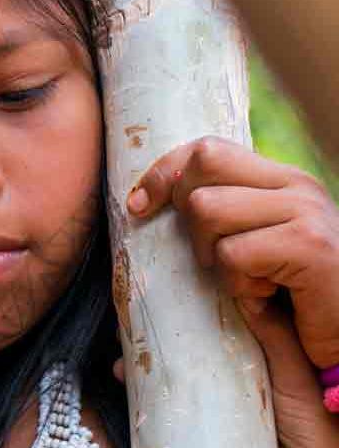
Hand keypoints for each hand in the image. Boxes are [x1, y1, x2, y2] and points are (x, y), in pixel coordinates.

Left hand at [128, 136, 338, 366]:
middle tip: (217, 258)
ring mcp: (306, 210)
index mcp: (281, 179)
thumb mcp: (254, 245)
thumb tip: (141, 200)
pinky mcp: (309, 245)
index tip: (138, 207)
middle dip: (188, 218)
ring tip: (249, 279)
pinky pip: (233, 254)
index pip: (206, 149)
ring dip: (214, 257)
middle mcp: (297, 184)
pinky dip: (238, 285)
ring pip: (207, 209)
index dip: (162, 173)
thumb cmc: (292, 299)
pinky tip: (269, 295)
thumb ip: (221, 216)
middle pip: (200, 168)